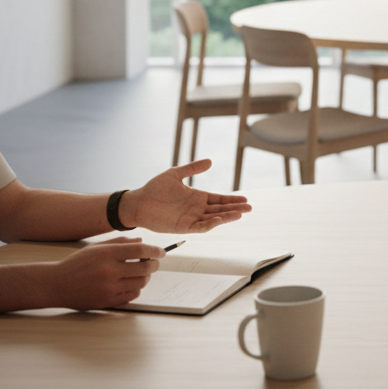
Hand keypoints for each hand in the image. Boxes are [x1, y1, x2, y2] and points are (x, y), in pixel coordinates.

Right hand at [45, 238, 164, 309]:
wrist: (56, 285)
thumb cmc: (77, 264)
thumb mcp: (97, 248)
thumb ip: (121, 242)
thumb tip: (142, 242)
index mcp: (107, 254)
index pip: (141, 251)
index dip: (155, 251)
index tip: (162, 252)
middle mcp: (109, 271)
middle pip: (145, 268)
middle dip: (154, 265)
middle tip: (153, 263)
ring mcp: (108, 288)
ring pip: (141, 283)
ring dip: (145, 277)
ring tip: (140, 273)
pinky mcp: (106, 302)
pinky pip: (131, 296)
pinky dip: (135, 289)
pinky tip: (130, 284)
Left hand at [118, 160, 250, 233]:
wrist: (137, 203)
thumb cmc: (154, 188)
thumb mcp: (175, 174)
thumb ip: (192, 169)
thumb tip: (210, 161)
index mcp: (197, 197)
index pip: (219, 199)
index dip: (232, 199)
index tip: (245, 199)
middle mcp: (196, 209)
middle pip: (220, 209)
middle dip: (235, 208)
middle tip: (250, 207)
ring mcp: (190, 218)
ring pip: (213, 219)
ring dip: (226, 217)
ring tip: (240, 213)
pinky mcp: (182, 227)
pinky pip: (199, 227)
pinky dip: (210, 224)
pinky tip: (219, 220)